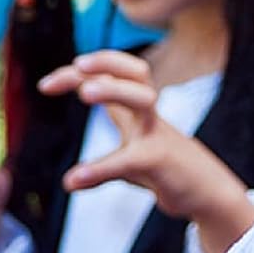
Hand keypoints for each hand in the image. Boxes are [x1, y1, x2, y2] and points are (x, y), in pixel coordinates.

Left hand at [38, 52, 253, 252]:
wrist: (208, 192)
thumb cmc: (167, 169)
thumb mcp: (132, 152)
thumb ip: (105, 156)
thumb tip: (71, 174)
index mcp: (138, 112)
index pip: (113, 77)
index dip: (81, 73)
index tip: (45, 85)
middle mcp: (149, 116)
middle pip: (137, 72)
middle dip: (109, 61)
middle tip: (79, 63)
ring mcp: (157, 135)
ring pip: (142, 100)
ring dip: (114, 90)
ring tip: (84, 93)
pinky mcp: (160, 162)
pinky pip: (129, 159)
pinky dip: (100, 168)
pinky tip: (73, 180)